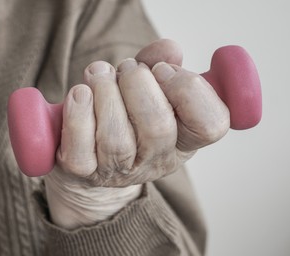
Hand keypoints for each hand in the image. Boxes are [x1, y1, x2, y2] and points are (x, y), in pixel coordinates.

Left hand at [45, 39, 229, 228]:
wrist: (92, 156)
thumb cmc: (125, 113)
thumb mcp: (150, 86)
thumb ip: (160, 63)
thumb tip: (170, 49)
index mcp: (184, 139)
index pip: (211, 125)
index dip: (188, 89)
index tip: (162, 70)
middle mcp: (156, 160)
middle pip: (158, 128)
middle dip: (137, 83)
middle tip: (125, 70)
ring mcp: (120, 170)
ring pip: (116, 139)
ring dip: (105, 92)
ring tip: (98, 75)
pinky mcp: (85, 171)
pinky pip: (81, 148)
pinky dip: (78, 113)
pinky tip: (80, 94)